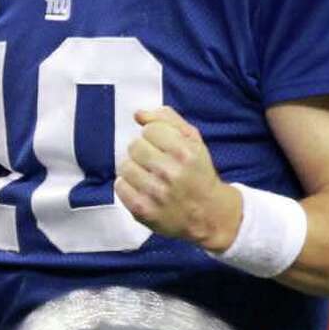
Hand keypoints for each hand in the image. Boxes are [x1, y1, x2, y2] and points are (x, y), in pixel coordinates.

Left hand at [115, 107, 241, 251]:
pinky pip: (119, 186)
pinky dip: (127, 186)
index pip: (149, 130)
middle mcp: (170, 173)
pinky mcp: (143, 210)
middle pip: (134, 146)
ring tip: (148, 176)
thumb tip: (138, 114)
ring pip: (124, 166)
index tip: (164, 147)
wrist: (209, 214)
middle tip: (155, 162)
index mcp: (184, 152)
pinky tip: (142, 189)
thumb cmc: (198, 173)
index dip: (155, 136)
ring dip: (134, 168)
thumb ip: (167, 119)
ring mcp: (155, 193)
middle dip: (143, 151)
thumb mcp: (193, 140)